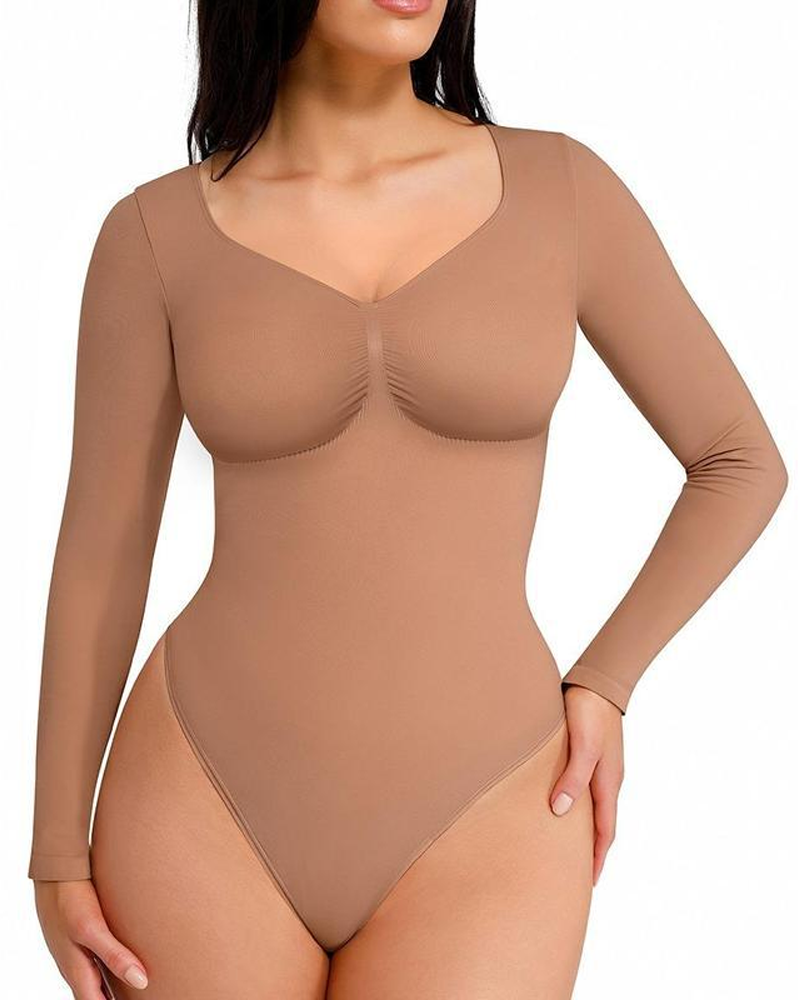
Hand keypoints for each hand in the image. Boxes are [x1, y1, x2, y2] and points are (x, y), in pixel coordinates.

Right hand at [34, 879, 147, 996]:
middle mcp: (75, 966)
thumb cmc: (69, 900)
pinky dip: (110, 965)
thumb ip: (114, 956)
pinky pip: (95, 959)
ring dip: (112, 986)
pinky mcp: (79, 936)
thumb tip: (140, 982)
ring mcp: (75, 951)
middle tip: (136, 995)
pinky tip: (123, 956)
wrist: (54, 871)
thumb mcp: (92, 929)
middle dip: (113, 999)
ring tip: (134, 985)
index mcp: (77, 971)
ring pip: (95, 978)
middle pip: (95, 994)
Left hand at [550, 685, 623, 884]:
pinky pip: (587, 789)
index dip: (596, 856)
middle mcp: (607, 779)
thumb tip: (560, 812)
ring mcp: (601, 767)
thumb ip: (573, 778)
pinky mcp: (591, 754)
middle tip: (578, 874)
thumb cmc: (589, 712)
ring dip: (585, 828)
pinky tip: (565, 804)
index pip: (604, 830)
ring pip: (594, 806)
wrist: (597, 681)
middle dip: (592, 850)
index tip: (588, 882)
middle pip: (601, 823)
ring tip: (570, 846)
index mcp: (608, 782)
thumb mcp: (583, 747)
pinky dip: (580, 806)